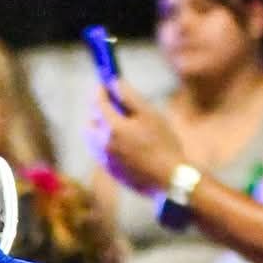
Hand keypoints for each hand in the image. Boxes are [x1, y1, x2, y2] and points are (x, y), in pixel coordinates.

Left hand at [87, 78, 185, 195]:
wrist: (170, 179)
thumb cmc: (164, 143)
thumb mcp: (150, 115)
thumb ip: (130, 97)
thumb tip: (114, 83)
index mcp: (112, 128)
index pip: (99, 104)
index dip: (101, 91)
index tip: (104, 83)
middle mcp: (103, 144)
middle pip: (92, 122)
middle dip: (99, 111)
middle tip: (112, 105)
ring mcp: (106, 160)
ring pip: (94, 139)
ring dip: (101, 128)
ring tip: (119, 124)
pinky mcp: (111, 171)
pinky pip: (102, 152)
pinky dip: (107, 143)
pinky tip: (125, 143)